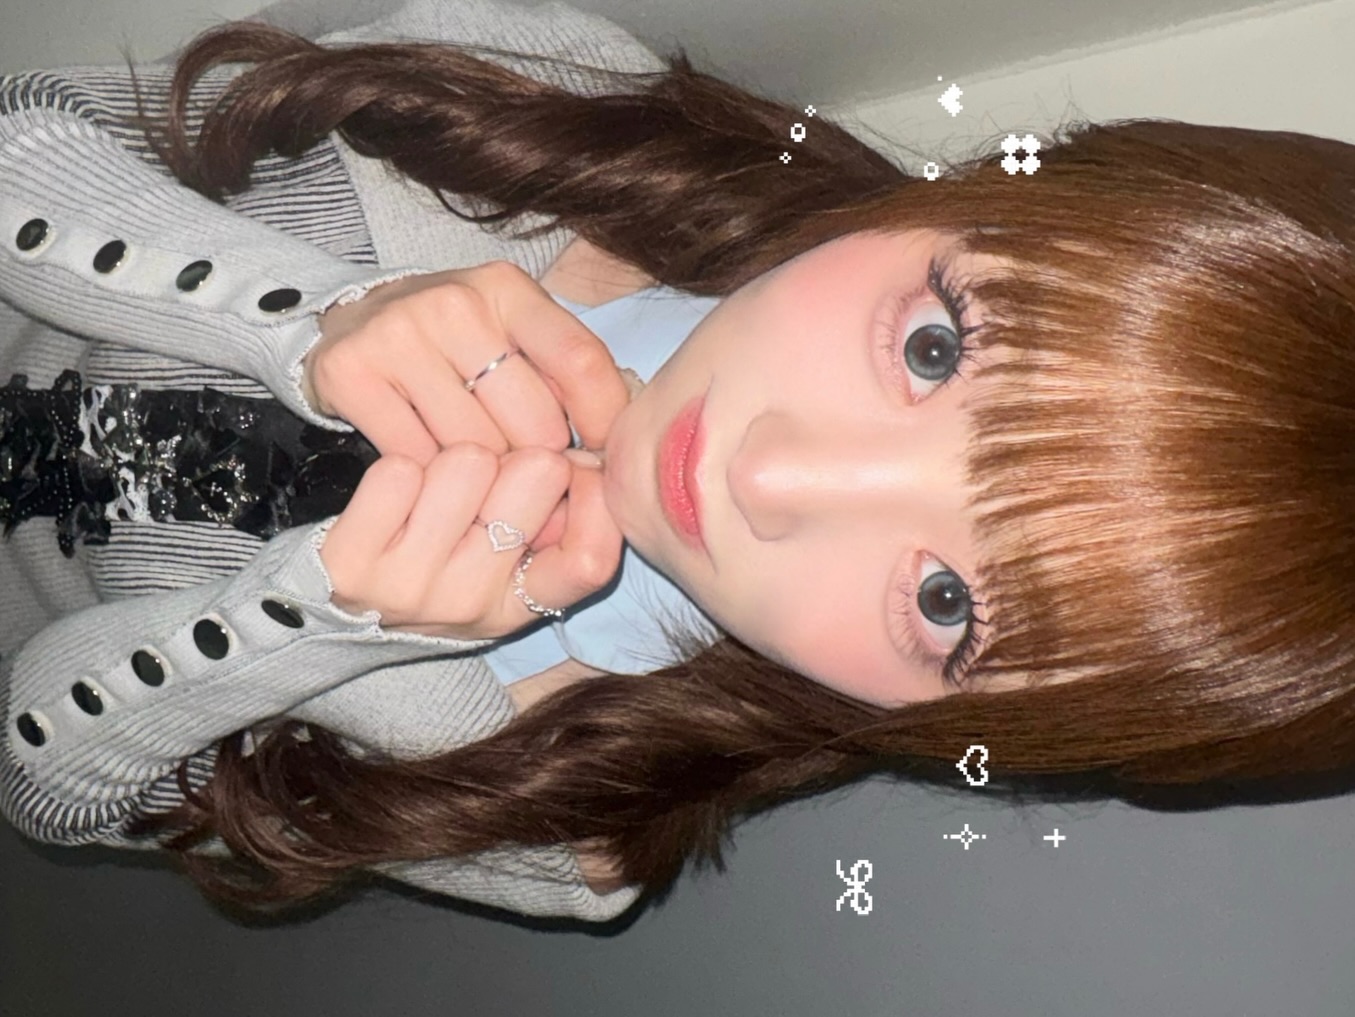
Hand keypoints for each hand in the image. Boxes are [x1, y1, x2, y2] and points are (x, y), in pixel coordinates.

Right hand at [304, 261, 630, 467]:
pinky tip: (435, 466)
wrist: (353, 324)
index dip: (604, 422)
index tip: (604, 458)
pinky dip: (435, 478)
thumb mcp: (516, 337)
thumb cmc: (456, 342)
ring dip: (487, 478)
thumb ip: (566, 379)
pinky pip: (420, 461)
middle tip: (526, 467)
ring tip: (480, 467)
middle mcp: (454, 304)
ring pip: (478, 452)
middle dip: (539, 461)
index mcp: (508, 289)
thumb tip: (614, 452)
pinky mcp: (352, 374)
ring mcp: (399, 336)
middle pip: (533, 424)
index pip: (580, 363)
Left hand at [318, 443, 619, 640]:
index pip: (590, 558)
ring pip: (468, 459)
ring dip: (451, 457)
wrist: (330, 615)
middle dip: (516, 454)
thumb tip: (586, 457)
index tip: (577, 469)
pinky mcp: (354, 565)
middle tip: (486, 480)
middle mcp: (473, 604)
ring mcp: (413, 589)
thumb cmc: (432, 568)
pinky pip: (399, 470)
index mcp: (522, 604)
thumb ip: (552, 518)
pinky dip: (396, 469)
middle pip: (538, 474)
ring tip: (433, 493)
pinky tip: (393, 499)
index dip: (595, 494)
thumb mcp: (502, 564)